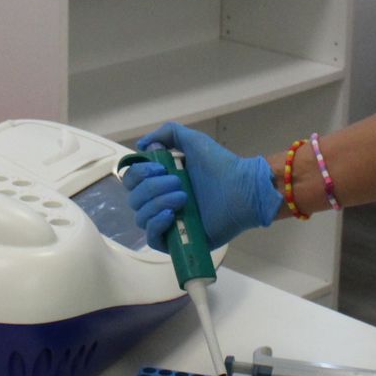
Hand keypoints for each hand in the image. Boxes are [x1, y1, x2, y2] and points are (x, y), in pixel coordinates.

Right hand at [122, 122, 278, 251]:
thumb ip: (167, 133)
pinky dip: (156, 225)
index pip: (132, 181)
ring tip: (183, 197)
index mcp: (161, 181)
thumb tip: (142, 145)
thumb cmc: (220, 166)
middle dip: (153, 188)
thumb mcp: (193, 141)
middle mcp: (161, 202)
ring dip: (157, 203)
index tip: (161, 168)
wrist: (242, 189)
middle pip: (134, 199)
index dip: (140, 173)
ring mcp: (169, 223)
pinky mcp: (178, 242)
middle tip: (179, 182)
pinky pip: (152, 239)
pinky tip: (170, 214)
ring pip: (141, 218)